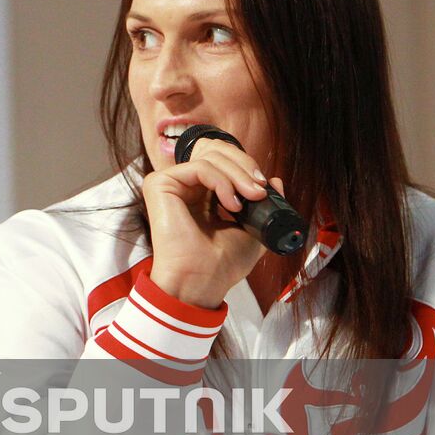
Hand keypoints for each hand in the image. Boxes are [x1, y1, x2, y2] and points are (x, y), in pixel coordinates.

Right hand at [142, 138, 281, 307]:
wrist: (202, 281)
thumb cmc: (221, 264)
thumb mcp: (253, 229)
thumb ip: (264, 204)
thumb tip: (275, 180)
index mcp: (200, 196)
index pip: (223, 163)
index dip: (245, 167)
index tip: (265, 187)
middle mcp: (183, 188)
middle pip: (217, 154)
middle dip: (245, 167)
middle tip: (260, 190)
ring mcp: (170, 185)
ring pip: (209, 158)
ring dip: (237, 175)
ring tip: (250, 199)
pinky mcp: (159, 185)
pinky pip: (198, 167)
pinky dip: (221, 181)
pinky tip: (232, 203)